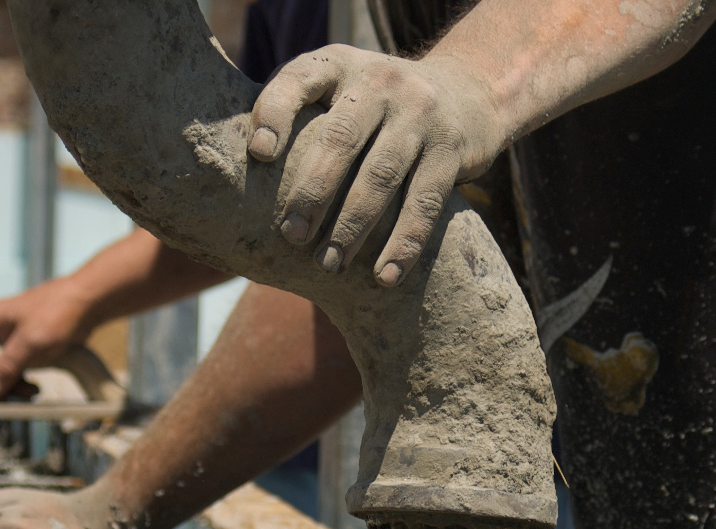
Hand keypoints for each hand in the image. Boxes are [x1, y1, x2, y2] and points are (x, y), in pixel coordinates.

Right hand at [0, 280, 94, 399]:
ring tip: (28, 394)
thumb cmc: (57, 314)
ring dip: (6, 385)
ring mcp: (5, 337)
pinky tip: (34, 389)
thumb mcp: (30, 344)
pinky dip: (19, 380)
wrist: (88, 302)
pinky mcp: (21, 345)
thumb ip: (6, 368)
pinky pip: (11, 368)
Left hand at [248, 45, 503, 284]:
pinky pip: (425, 202)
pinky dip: (404, 242)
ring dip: (353, 226)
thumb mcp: (342, 90)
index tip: (258, 154)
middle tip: (291, 237)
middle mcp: (379, 82)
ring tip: (331, 264)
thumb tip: (247, 177)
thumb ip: (302, 116)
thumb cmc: (380, 107)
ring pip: (381, 176)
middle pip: (340, 138)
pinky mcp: (451, 149)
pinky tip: (386, 276)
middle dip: (313, 192)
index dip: (275, 113)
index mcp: (338, 65)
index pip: (298, 80)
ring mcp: (420, 114)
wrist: (469, 91)